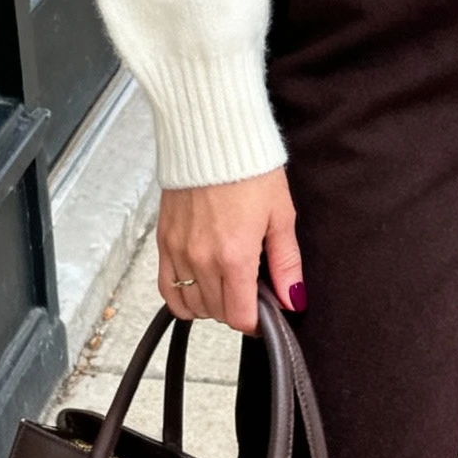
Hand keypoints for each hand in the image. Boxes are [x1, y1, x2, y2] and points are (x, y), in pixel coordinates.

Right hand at [156, 168, 303, 332]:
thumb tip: (293, 299)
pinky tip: (199, 286)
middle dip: (237, 310)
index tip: (264, 315)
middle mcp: (202, 258)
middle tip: (251, 291)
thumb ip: (286, 264)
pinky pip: (166, 288)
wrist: (212, 135)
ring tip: (227, 284)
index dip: (255, 323)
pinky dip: (182, 296)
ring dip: (210, 304)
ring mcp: (178, 250)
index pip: (239, 317)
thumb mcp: (281, 216)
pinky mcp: (163, 240)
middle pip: (216, 313)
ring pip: (190, 305)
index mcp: (234, 255)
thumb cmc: (249, 168)